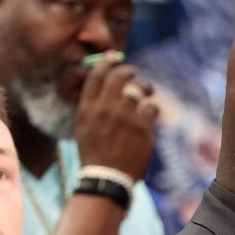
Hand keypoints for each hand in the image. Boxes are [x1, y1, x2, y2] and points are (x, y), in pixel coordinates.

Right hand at [72, 52, 158, 181]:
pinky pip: (151, 108)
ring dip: (145, 86)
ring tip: (148, 90)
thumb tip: (103, 86)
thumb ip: (91, 106)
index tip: (113, 57)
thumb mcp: (83, 127)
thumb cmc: (94, 154)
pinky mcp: (142, 128)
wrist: (107, 177)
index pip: (96, 75)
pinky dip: (152, 110)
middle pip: (119, 76)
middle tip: (134, 72)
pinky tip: (150, 115)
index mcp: (87, 108)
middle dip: (128, 70)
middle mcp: (105, 109)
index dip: (106, 62)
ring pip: (139, 88)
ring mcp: (124, 117)